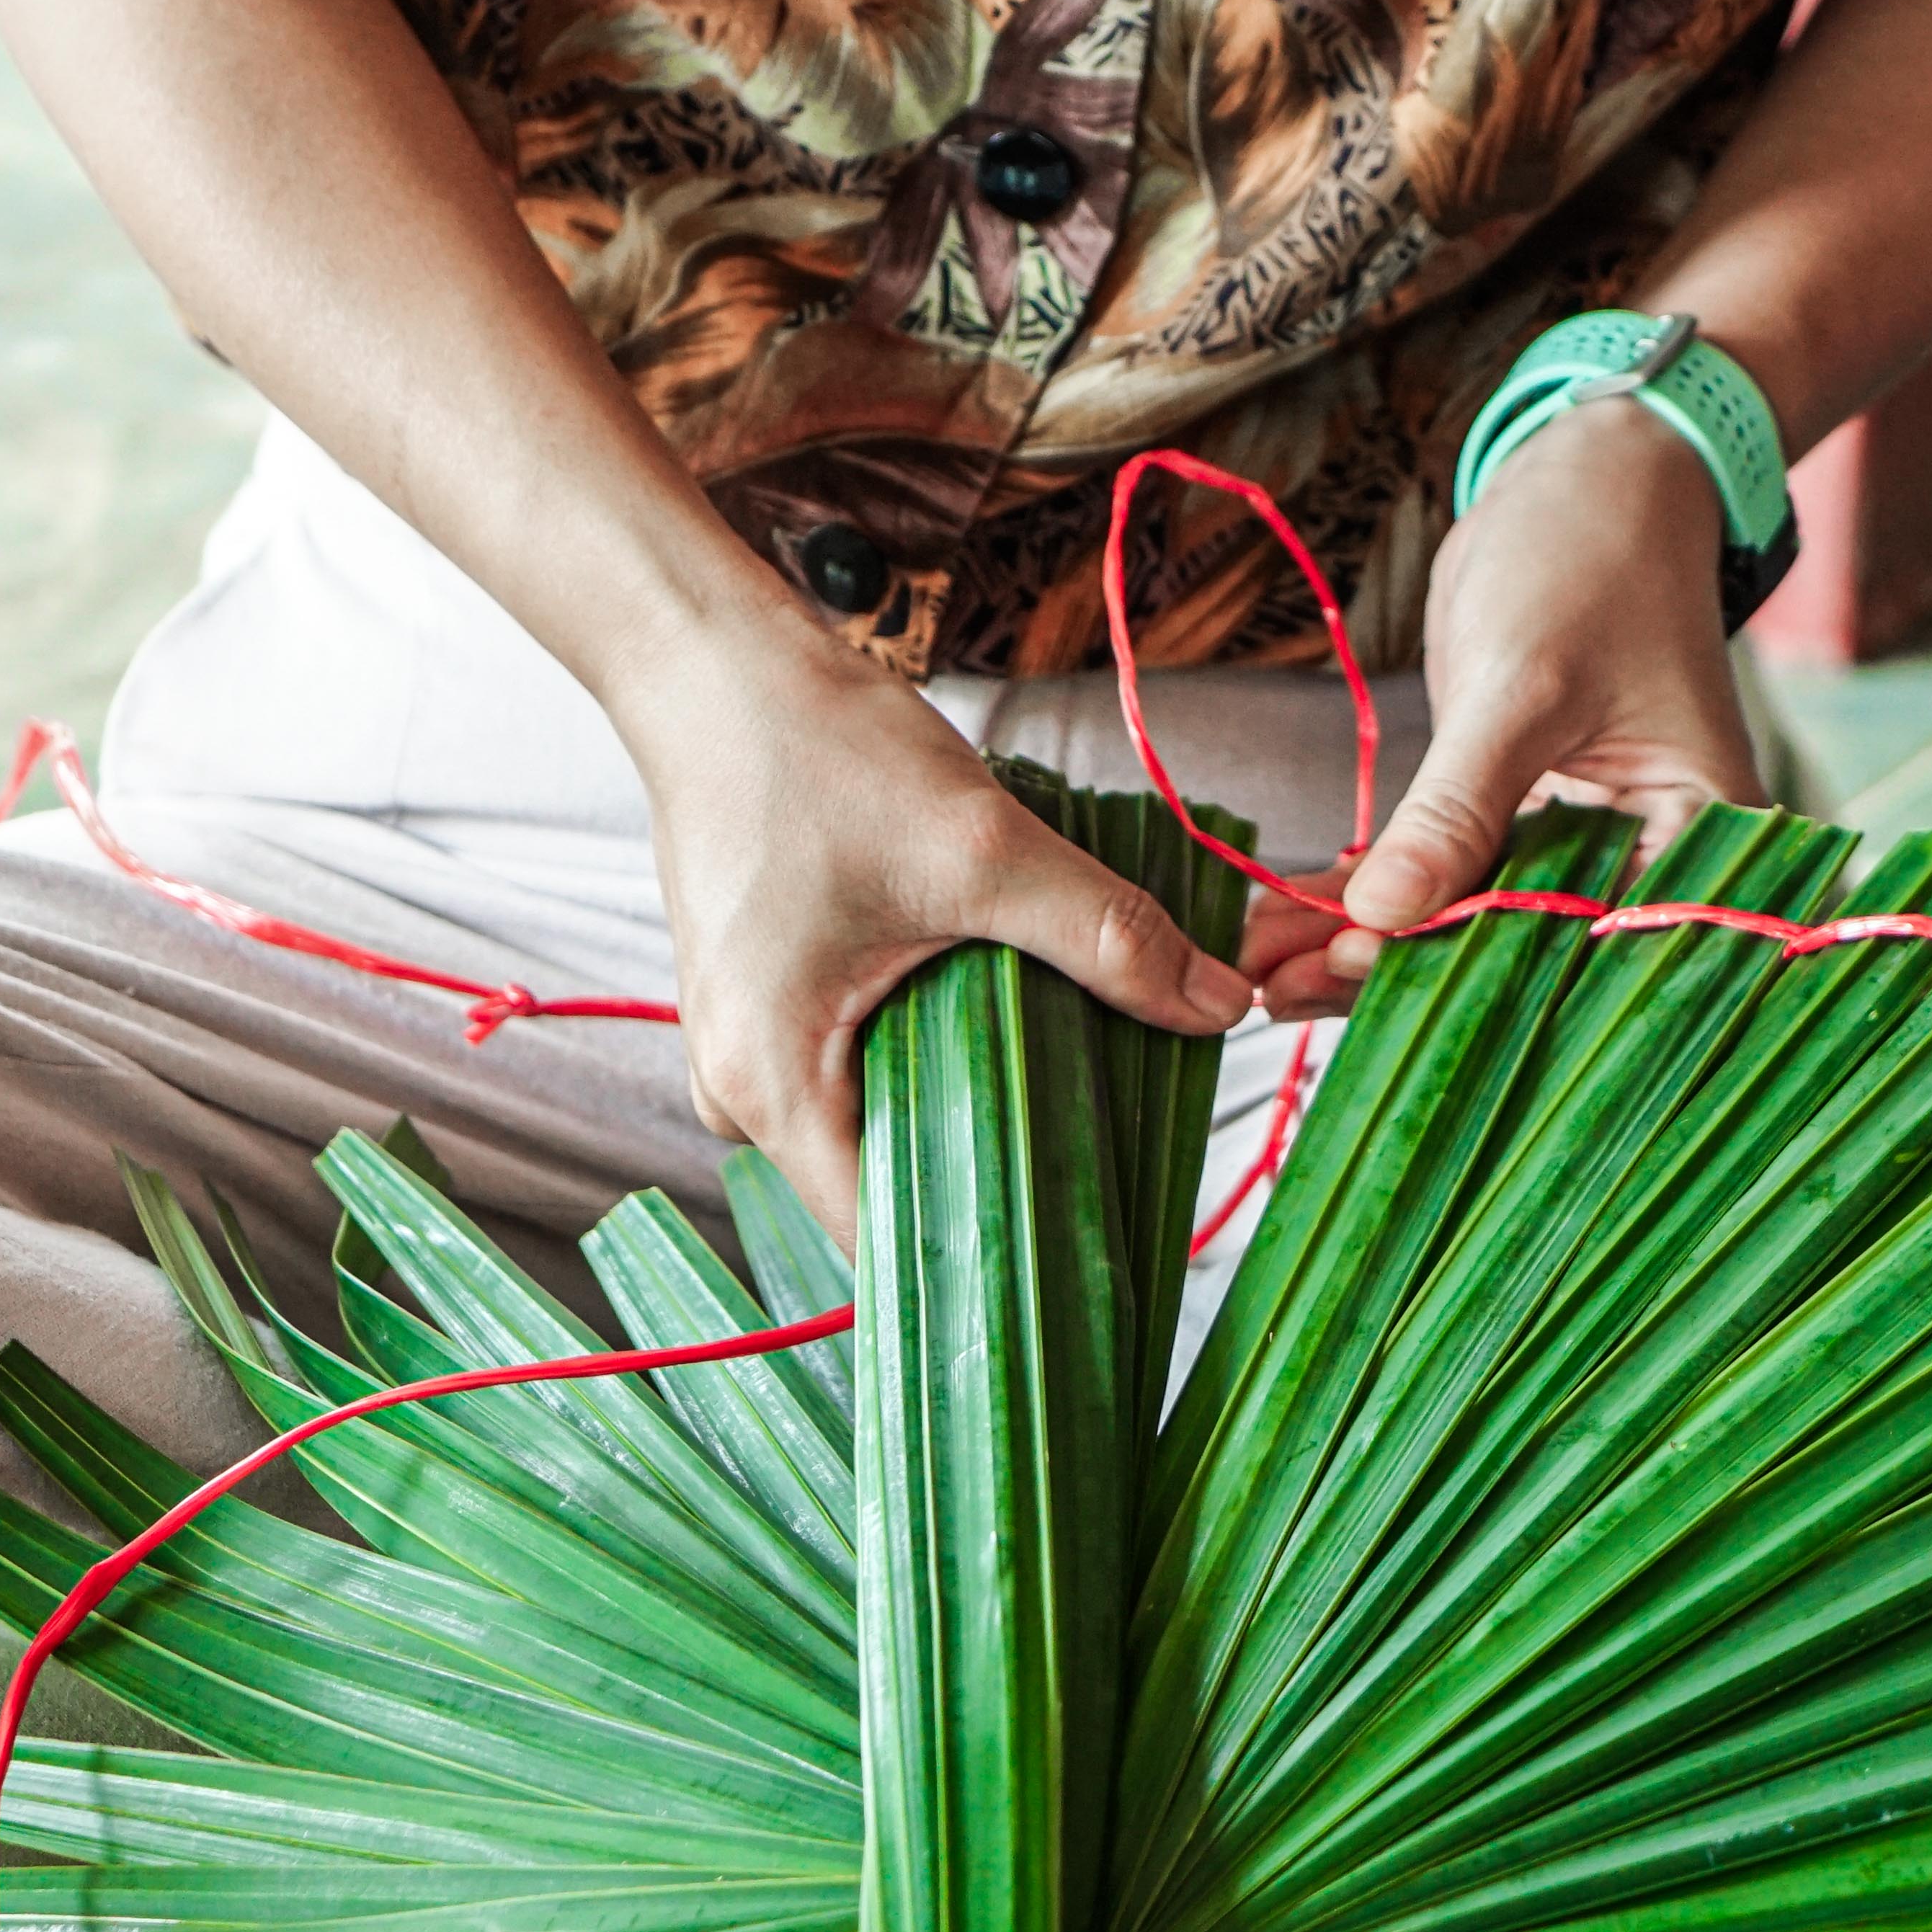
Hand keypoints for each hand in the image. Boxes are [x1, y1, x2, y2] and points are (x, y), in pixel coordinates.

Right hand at [614, 623, 1253, 1236]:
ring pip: (887, 1122)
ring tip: (1083, 1088)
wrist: (711, 667)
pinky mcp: (772, 1006)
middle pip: (894, 1186)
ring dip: (980, 1107)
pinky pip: (866, 1067)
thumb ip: (1104, 935)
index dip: (988, 1260)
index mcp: (769, 1088)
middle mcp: (741, 1092)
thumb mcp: (981, 848)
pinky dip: (943, 1054)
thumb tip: (1220, 1010)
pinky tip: (1018, 1027)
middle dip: (1006, 1174)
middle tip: (1117, 1166)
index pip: (887, 1240)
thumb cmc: (813, 751)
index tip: (1087, 1264)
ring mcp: (748, 1053)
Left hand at [1248, 398, 1766, 1017]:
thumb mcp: (1525, 683)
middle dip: (1398, 969)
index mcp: (1698, 844)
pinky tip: (1284, 918)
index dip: (1469, 966)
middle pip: (1519, 950)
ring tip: (1260, 966)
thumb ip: (1458, 807)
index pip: (1583, 943)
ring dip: (1367, 941)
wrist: (1594, 483)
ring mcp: (1579, 848)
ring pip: (1470, 920)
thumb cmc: (1592, 559)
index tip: (1358, 964)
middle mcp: (1647, 864)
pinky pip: (1445, 873)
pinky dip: (1368, 893)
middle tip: (1279, 989)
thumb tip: (1379, 918)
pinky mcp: (1519, 820)